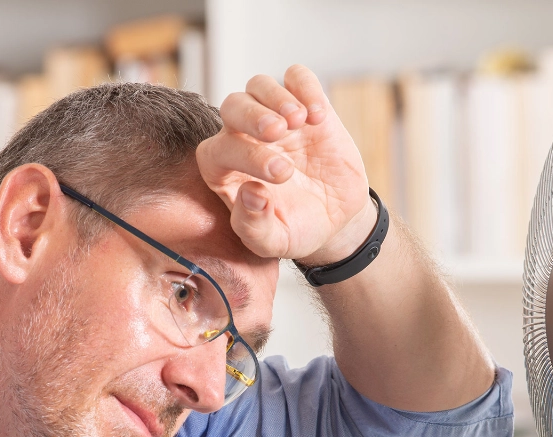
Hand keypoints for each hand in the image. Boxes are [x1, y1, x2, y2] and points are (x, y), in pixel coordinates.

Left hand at [196, 65, 375, 265]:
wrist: (334, 219)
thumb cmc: (296, 229)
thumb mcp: (274, 241)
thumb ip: (254, 225)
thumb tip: (249, 192)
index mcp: (225, 170)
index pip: (218, 150)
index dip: (244, 155)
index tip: (281, 174)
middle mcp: (243, 137)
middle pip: (233, 106)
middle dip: (252, 115)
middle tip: (280, 132)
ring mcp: (274, 118)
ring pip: (259, 85)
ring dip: (276, 96)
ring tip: (299, 120)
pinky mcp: (304, 105)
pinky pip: (296, 77)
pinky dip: (305, 87)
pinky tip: (318, 115)